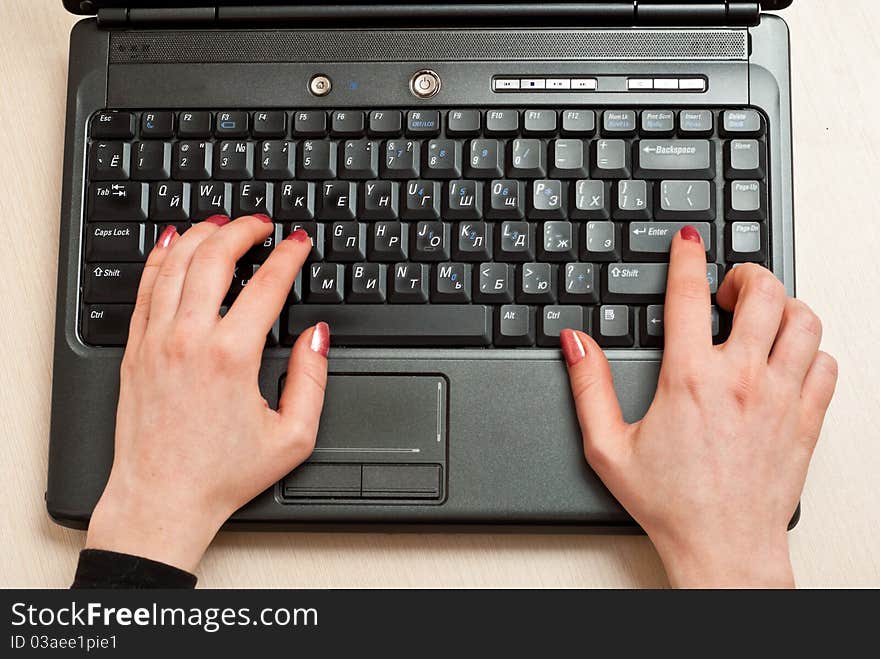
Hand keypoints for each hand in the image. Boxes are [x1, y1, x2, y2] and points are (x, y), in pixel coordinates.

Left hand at [86, 215, 327, 572]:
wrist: (161, 500)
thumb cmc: (222, 474)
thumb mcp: (292, 436)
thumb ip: (312, 379)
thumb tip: (316, 336)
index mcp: (232, 357)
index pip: (267, 285)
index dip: (288, 256)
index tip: (298, 243)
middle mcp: (189, 340)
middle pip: (215, 258)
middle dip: (242, 229)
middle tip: (261, 223)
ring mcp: (155, 342)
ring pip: (175, 264)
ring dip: (201, 234)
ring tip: (221, 222)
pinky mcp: (134, 351)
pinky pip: (145, 288)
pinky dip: (161, 258)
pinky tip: (173, 243)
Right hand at [560, 227, 836, 587]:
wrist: (723, 548)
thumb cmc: (670, 503)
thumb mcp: (607, 446)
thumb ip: (588, 386)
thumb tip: (576, 342)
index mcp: (690, 379)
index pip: (688, 294)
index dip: (687, 256)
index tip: (689, 241)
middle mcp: (741, 379)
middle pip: (763, 292)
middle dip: (746, 274)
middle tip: (728, 288)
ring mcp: (781, 397)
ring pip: (803, 320)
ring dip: (782, 306)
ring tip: (761, 317)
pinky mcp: (806, 419)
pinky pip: (825, 364)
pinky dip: (810, 350)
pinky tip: (786, 360)